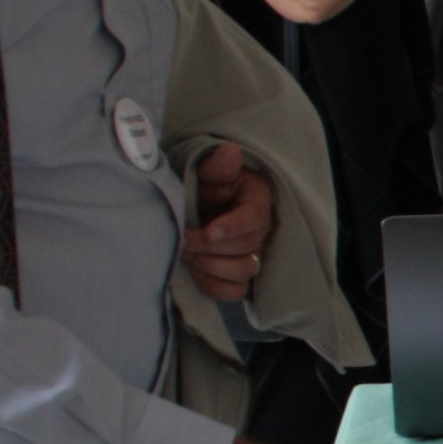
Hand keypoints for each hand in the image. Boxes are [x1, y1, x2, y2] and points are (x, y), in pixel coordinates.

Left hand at [180, 142, 272, 302]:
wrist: (189, 204)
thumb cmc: (200, 184)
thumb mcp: (205, 170)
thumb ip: (216, 166)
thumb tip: (230, 151)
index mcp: (256, 199)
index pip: (255, 218)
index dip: (233, 227)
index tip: (208, 232)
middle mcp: (259, 229)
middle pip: (247, 247)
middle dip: (210, 247)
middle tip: (183, 239)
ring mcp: (251, 254)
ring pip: (245, 271)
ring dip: (212, 266)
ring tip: (187, 255)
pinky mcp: (237, 275)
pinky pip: (236, 291)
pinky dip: (215, 286)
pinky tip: (196, 272)